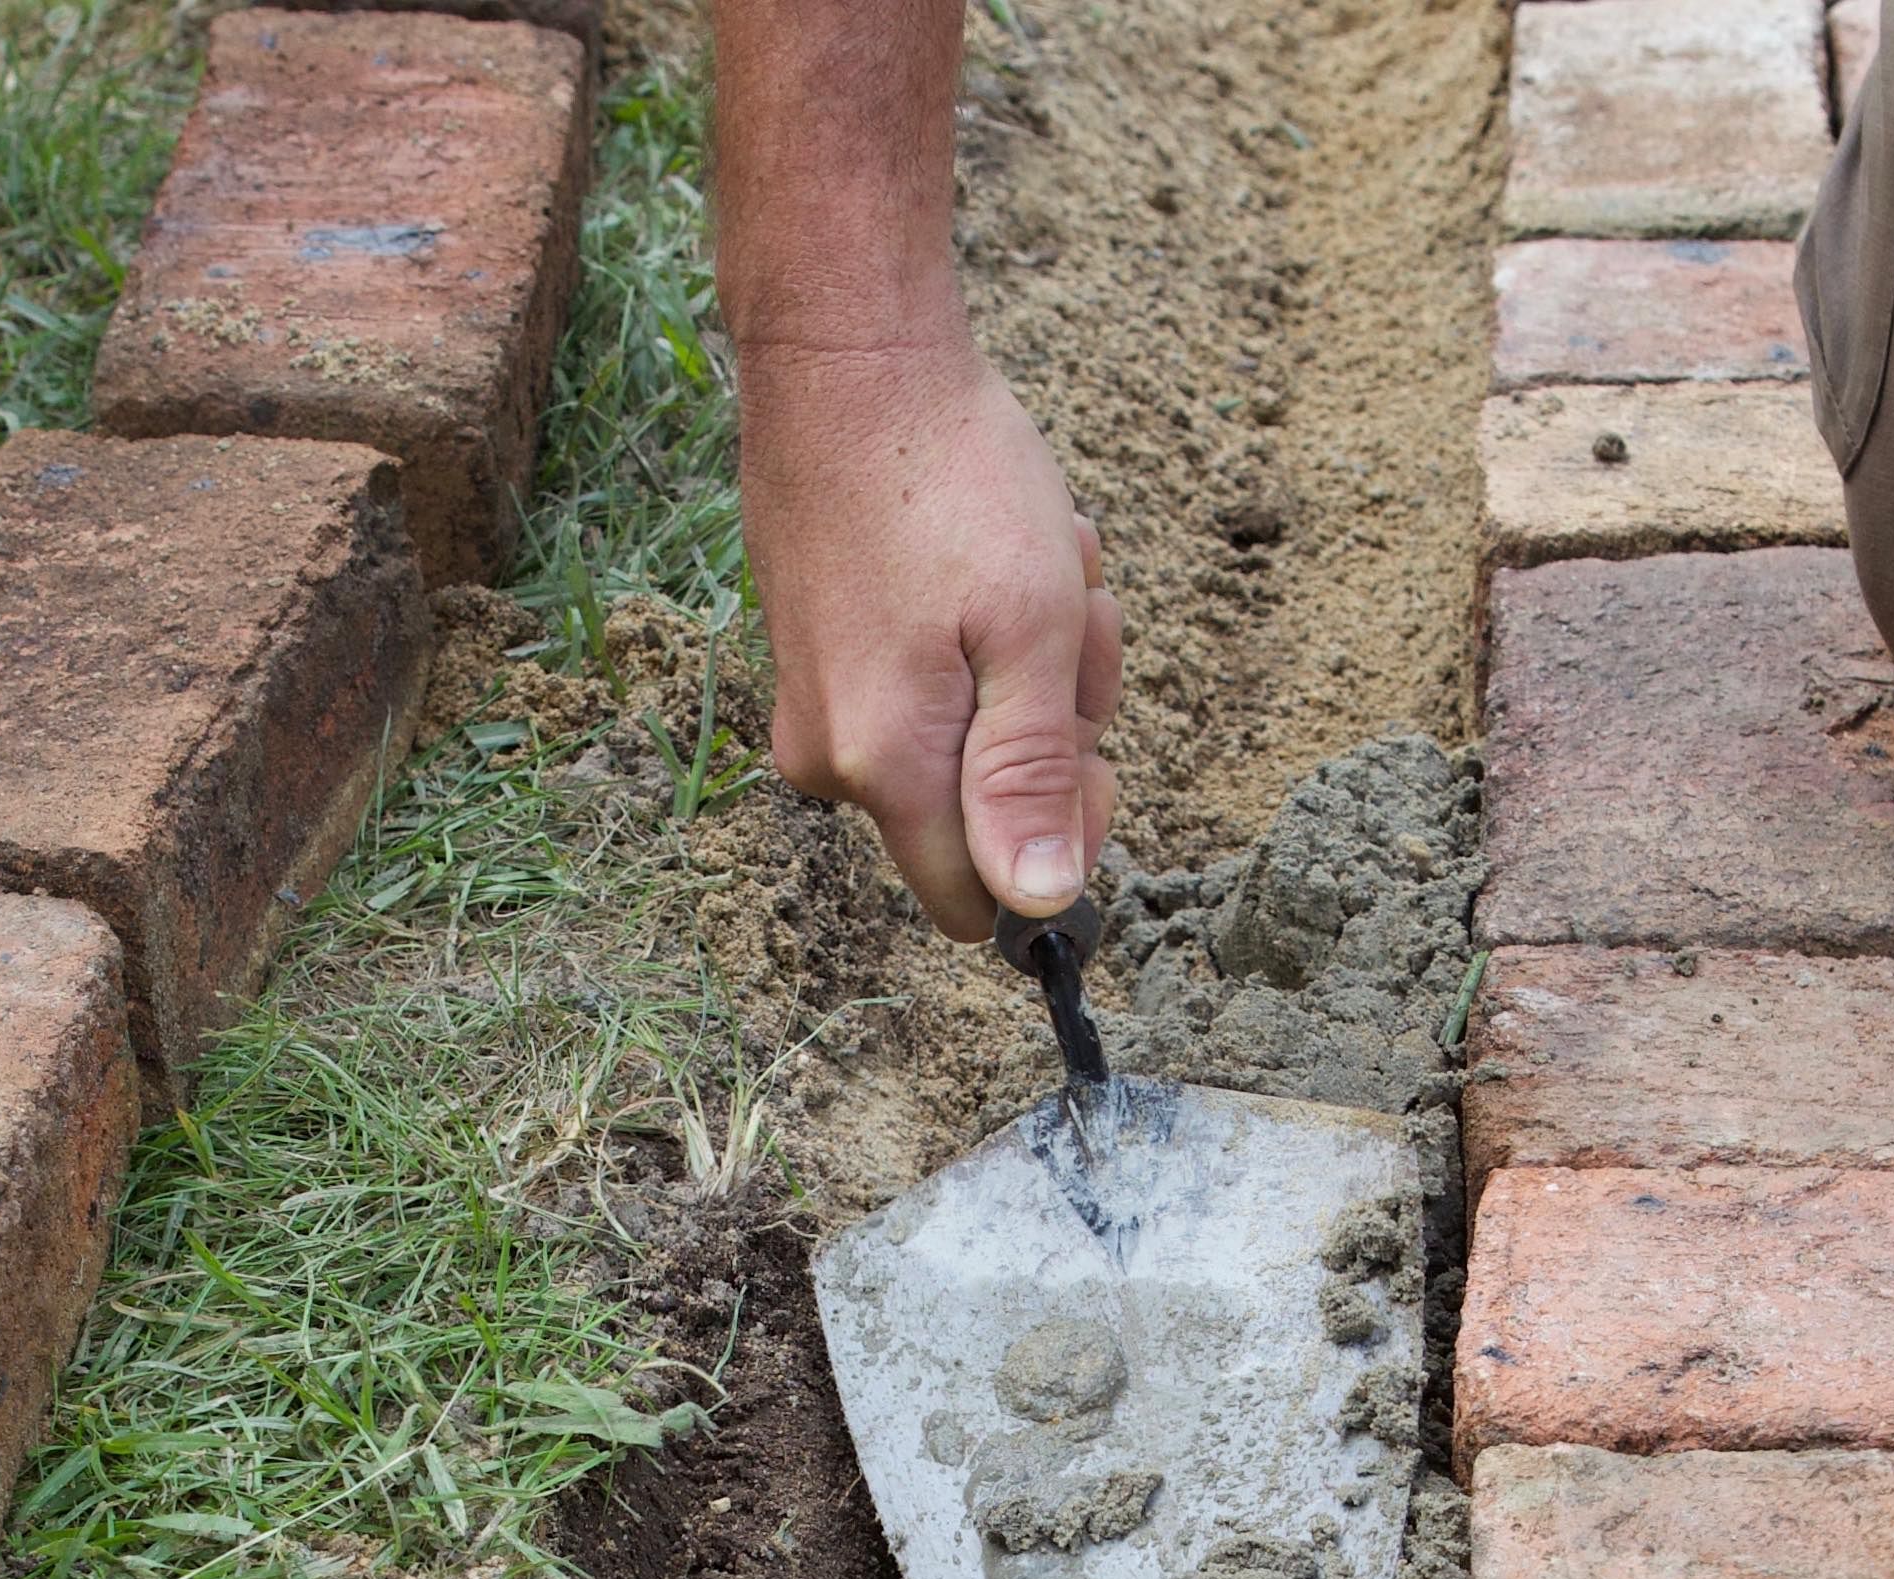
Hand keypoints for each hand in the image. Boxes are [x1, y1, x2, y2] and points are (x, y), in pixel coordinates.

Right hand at [740, 338, 1119, 937]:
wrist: (844, 357)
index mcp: (889, 767)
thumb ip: (1031, 780)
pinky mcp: (810, 663)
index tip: (1084, 750)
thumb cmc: (950, 477)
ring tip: (1026, 569)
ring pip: (960, 749)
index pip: (979, 904)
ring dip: (1022, 673)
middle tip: (1064, 625)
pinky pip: (921, 697)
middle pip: (977, 823)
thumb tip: (1038, 905)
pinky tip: (978, 560)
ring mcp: (813, 712)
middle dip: (1047, 737)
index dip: (1050, 852)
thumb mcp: (1031, 630)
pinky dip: (974, 642)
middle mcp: (831, 762)